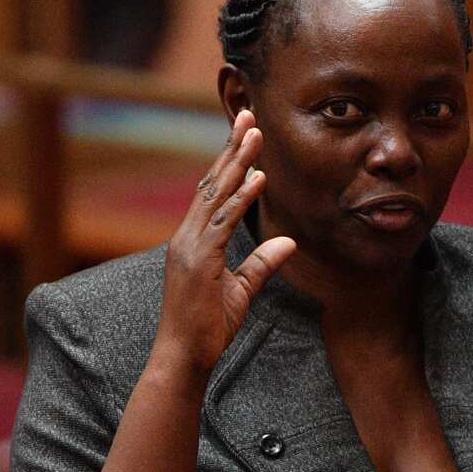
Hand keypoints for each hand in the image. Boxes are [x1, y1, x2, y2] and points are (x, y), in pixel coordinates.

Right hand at [153, 110, 295, 375]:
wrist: (183, 356)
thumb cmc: (207, 327)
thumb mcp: (242, 290)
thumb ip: (262, 263)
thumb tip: (289, 242)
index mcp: (194, 239)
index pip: (212, 191)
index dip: (229, 161)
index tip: (245, 134)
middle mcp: (188, 236)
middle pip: (211, 182)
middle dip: (232, 147)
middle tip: (249, 115)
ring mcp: (190, 246)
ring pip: (215, 194)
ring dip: (237, 162)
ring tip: (255, 133)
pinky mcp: (199, 261)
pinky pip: (222, 223)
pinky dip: (240, 198)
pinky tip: (257, 178)